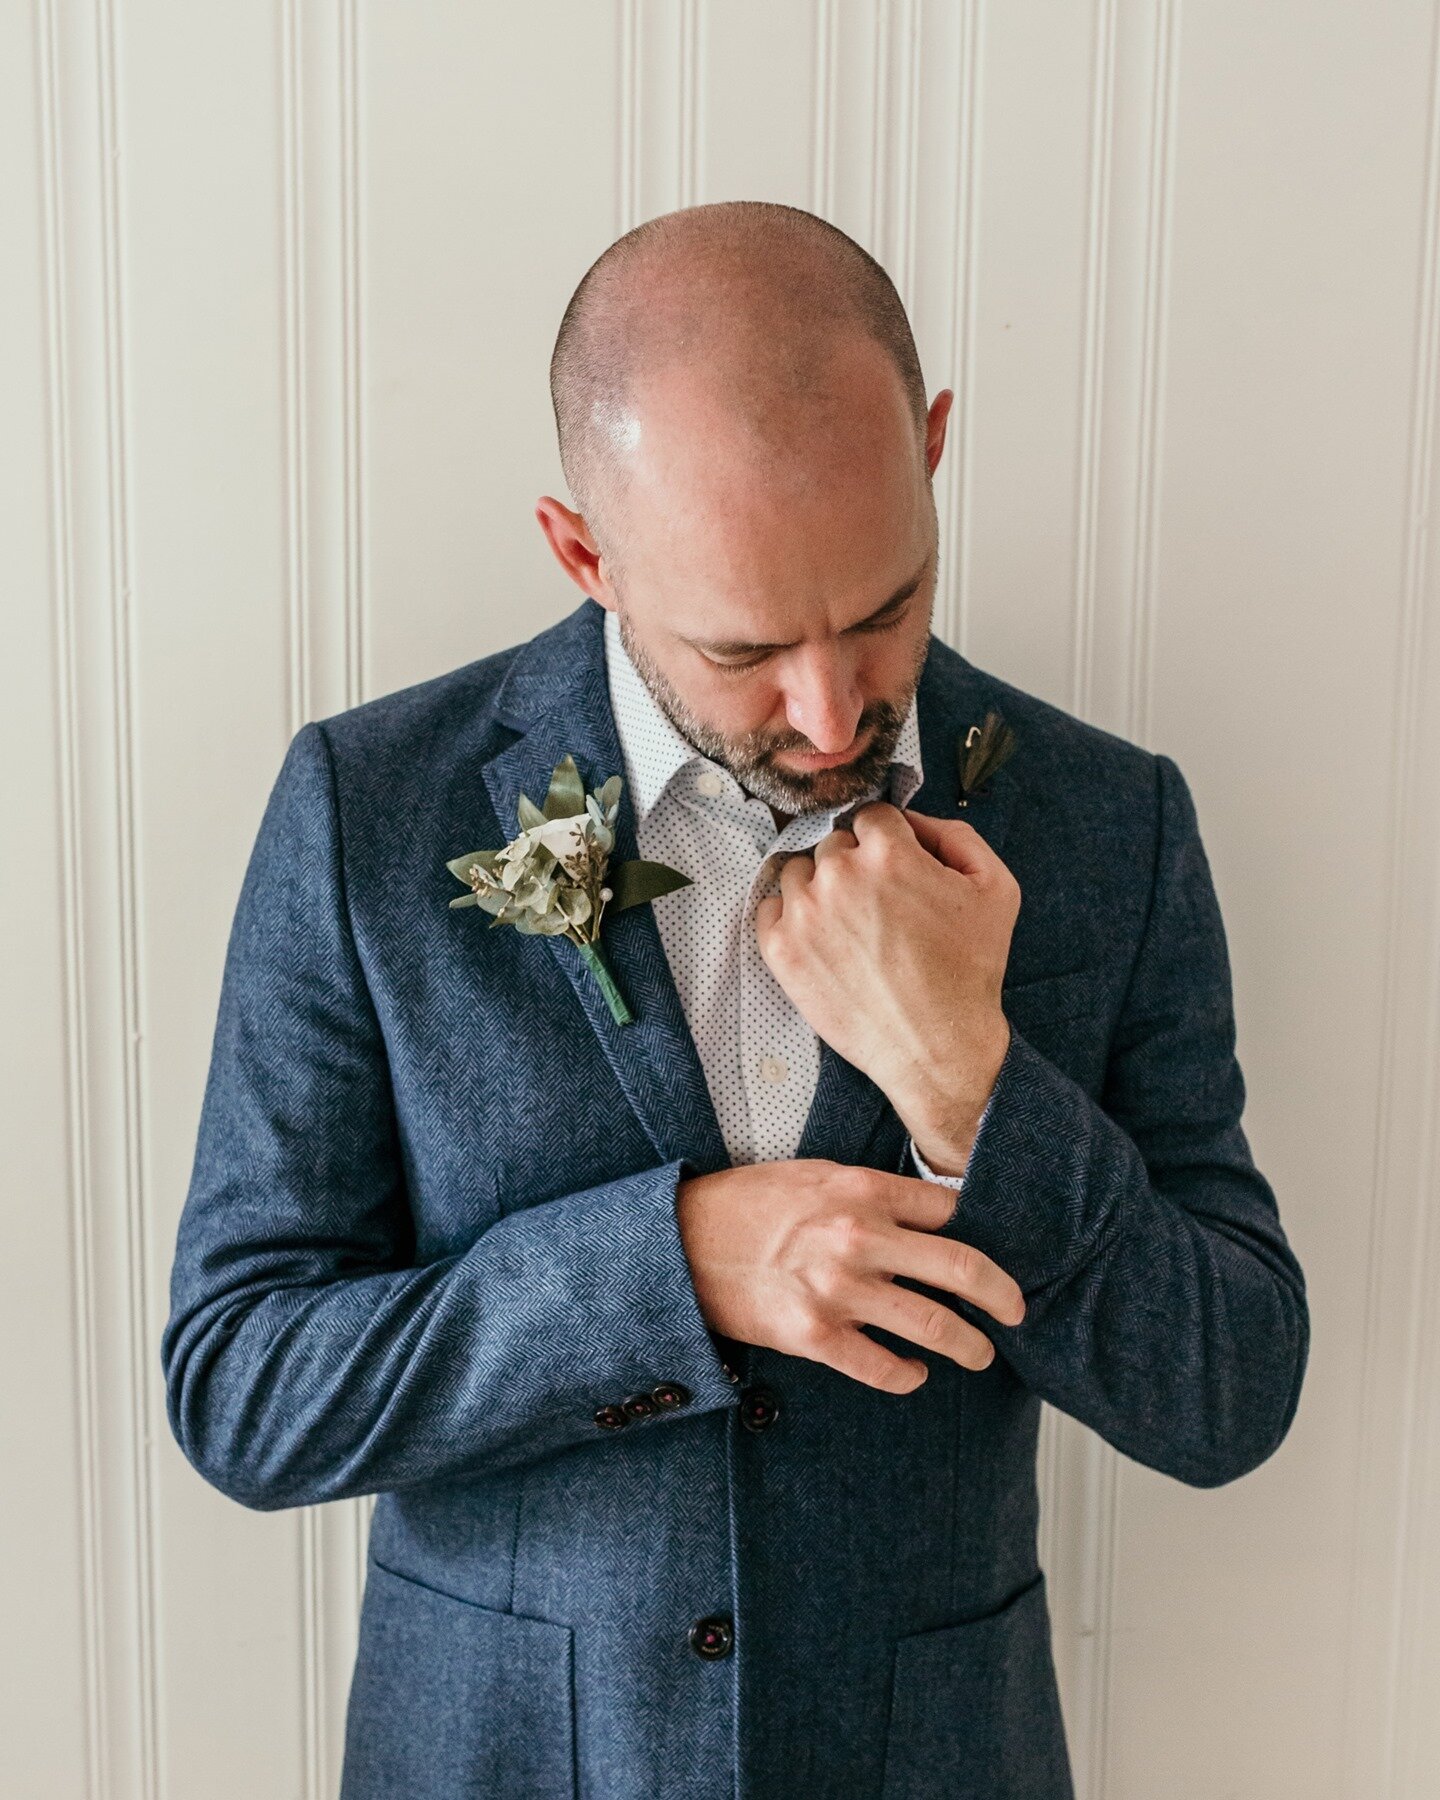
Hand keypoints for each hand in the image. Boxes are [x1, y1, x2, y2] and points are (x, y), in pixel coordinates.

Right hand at [676, 1159, 1025, 1393]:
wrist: (679, 1243)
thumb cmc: (745, 1205)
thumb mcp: (812, 1175)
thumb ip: (868, 1191)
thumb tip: (924, 1211)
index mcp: (861, 1190)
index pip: (950, 1211)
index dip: (980, 1233)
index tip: (994, 1254)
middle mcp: (859, 1238)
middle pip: (963, 1269)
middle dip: (1002, 1296)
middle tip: (1016, 1311)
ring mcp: (838, 1290)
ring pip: (934, 1325)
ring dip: (969, 1346)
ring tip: (979, 1354)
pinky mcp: (814, 1335)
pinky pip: (882, 1367)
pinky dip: (908, 1377)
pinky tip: (916, 1374)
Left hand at [753, 803, 1018, 1167]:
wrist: (936, 1046)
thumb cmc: (969, 971)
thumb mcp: (996, 888)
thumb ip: (955, 835)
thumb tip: (912, 820)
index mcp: (889, 852)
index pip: (872, 818)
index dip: (888, 842)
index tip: (896, 871)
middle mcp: (840, 874)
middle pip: (834, 843)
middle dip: (855, 866)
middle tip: (879, 908)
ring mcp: (804, 912)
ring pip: (798, 871)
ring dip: (820, 888)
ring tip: (850, 927)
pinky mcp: (780, 949)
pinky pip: (770, 907)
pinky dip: (790, 918)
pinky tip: (821, 940)